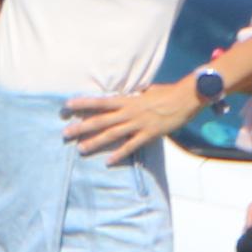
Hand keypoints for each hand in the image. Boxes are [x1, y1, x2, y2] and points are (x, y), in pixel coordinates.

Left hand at [62, 80, 196, 165]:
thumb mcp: (146, 90)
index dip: (83, 103)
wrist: (186, 98)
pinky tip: (108, 161)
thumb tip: (127, 94)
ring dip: (95, 142)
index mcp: (127, 100)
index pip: (100, 102)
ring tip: (80, 149)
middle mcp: (129, 112)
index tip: (67, 105)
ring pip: (112, 134)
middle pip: (100, 120)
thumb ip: (133, 95)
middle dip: (81, 127)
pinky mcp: (149, 134)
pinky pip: (131, 146)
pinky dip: (119, 154)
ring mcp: (138, 124)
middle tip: (65, 133)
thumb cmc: (167, 92)